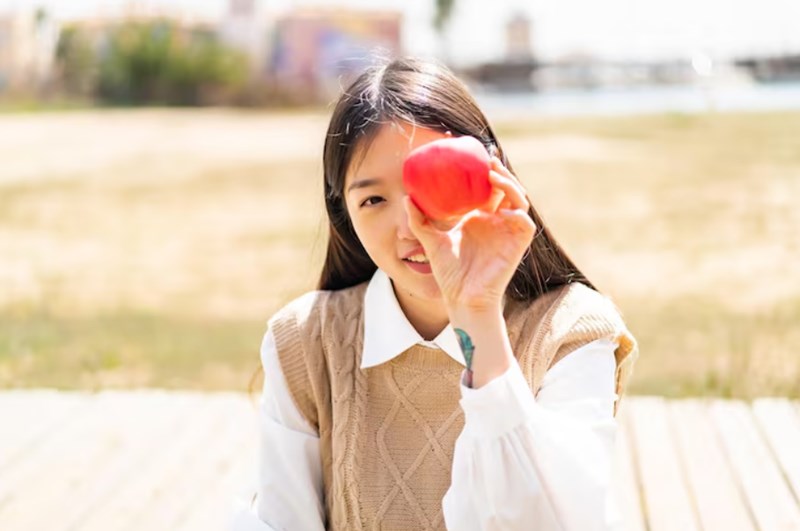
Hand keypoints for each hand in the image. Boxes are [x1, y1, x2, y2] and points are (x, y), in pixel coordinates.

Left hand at [403, 156, 536, 311]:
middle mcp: (496, 221)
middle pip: (505, 188)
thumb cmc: (449, 272)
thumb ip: (419, 221)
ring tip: (493, 174)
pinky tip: (506, 205)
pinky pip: (525, 222)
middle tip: (486, 159)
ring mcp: (508, 232)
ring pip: (519, 199)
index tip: (473, 156)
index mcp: (479, 217)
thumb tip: (406, 198)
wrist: (461, 298)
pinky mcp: (517, 244)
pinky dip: (519, 211)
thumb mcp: (431, 242)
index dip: (485, 172)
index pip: (486, 189)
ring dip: (510, 184)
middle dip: (499, 171)